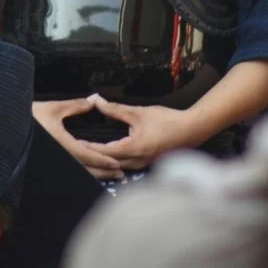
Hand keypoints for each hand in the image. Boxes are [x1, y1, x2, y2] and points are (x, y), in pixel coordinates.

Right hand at [32, 99, 124, 180]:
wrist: (10, 127)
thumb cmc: (30, 116)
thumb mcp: (54, 108)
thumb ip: (75, 106)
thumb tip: (92, 102)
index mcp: (61, 143)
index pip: (87, 155)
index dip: (103, 160)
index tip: (116, 163)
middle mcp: (59, 155)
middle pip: (86, 169)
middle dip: (104, 172)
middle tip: (120, 174)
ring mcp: (55, 160)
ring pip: (79, 172)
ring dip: (97, 174)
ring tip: (110, 175)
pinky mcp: (52, 161)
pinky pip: (71, 169)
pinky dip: (85, 172)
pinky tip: (92, 172)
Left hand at [82, 95, 196, 169]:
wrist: (191, 130)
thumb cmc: (167, 120)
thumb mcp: (138, 112)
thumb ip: (116, 109)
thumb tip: (97, 101)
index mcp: (134, 149)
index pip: (105, 151)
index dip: (89, 148)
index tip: (76, 144)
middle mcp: (137, 161)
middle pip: (109, 162)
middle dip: (94, 156)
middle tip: (78, 149)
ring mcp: (143, 164)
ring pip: (118, 166)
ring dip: (104, 160)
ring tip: (90, 153)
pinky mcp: (147, 163)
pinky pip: (127, 165)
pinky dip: (115, 161)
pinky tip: (110, 155)